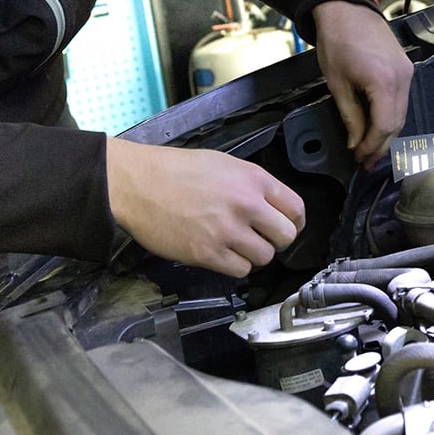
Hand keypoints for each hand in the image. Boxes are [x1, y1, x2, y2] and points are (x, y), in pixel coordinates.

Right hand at [106, 139, 305, 275]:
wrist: (137, 183)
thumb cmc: (174, 170)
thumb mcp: (223, 164)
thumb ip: (251, 185)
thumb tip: (271, 206)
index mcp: (253, 179)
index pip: (296, 209)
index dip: (295, 223)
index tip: (288, 228)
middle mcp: (246, 204)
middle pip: (286, 236)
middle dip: (276, 242)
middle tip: (261, 240)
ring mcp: (227, 230)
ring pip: (264, 257)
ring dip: (253, 255)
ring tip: (235, 246)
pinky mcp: (207, 253)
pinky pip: (240, 270)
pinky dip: (234, 266)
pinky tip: (221, 254)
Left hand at [311, 0, 412, 167]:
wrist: (346, 10)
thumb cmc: (338, 40)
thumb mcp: (337, 84)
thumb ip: (350, 117)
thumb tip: (355, 141)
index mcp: (384, 82)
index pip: (384, 127)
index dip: (371, 146)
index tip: (359, 157)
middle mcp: (402, 78)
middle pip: (398, 124)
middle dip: (382, 145)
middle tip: (367, 161)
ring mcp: (407, 72)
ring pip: (402, 114)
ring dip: (388, 133)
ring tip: (371, 147)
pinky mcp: (406, 68)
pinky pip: (402, 100)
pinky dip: (391, 116)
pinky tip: (379, 125)